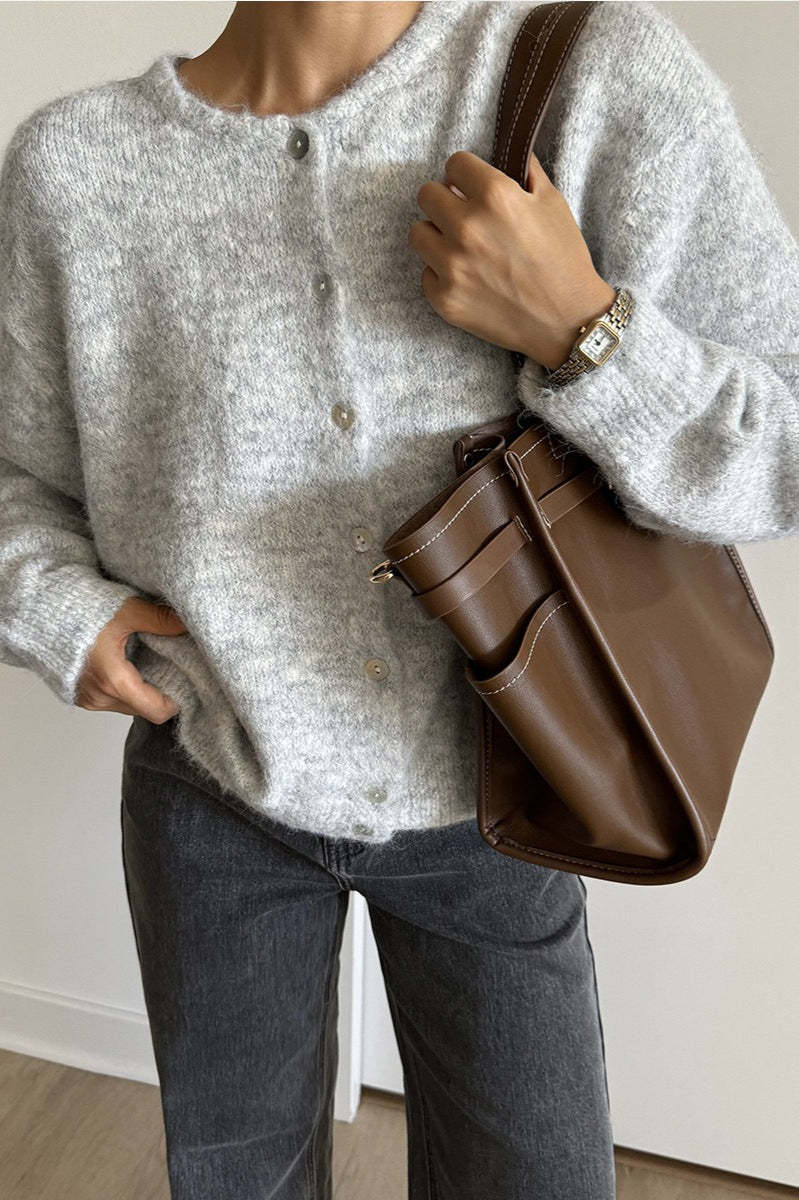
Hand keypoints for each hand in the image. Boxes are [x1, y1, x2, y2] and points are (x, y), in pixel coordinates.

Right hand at [76, 596, 187, 721]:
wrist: (37, 611)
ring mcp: (87, 698)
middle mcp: (100, 697)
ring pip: (127, 704)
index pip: (158, 711)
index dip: (177, 700)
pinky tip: (125, 661)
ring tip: (146, 658)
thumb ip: (160, 620)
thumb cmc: (77, 611)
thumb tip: (188, 625)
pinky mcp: (78, 694)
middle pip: (143, 709)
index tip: (186, 679)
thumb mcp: (126, 610)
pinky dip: (122, 686)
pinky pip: (110, 699)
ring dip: (140, 687)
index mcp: (114, 682)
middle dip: (159, 690)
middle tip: (169, 664)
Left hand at [409, 150, 616, 369]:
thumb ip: (523, 169)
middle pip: (426, 194)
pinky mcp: (446, 299)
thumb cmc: (564, 259)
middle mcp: (468, 228)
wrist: (567, 320)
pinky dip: (442, 274)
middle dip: (444, 200)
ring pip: (417, 233)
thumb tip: (506, 150)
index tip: (471, 186)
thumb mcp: (552, 201)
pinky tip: (468, 278)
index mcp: (494, 196)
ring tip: (459, 246)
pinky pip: (426, 274)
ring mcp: (453, 266)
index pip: (453, 164)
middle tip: (462, 215)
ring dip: (435, 236)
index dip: (465, 174)